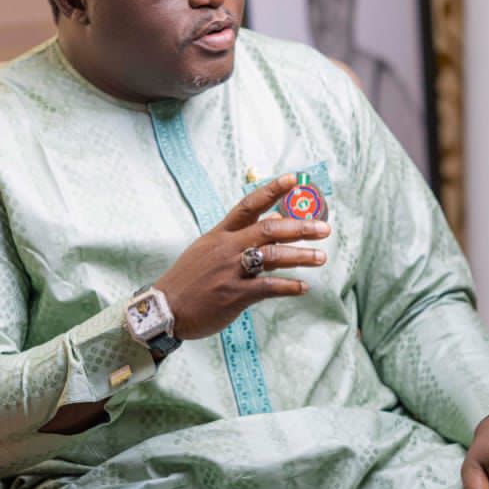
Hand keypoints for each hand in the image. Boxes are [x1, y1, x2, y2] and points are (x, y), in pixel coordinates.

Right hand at [156, 174, 330, 339]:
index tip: (293, 179)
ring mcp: (231, 271)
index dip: (272, 190)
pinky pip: (268, 286)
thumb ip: (235, 239)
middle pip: (268, 229)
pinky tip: (303, 287)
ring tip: (321, 257)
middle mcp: (227, 248)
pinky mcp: (234, 294)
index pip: (248, 205)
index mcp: (220, 234)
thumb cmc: (188, 280)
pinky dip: (289, 286)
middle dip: (299, 227)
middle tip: (324, 229)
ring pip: (272, 256)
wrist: (165, 309)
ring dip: (301, 256)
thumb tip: (267, 227)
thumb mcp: (206, 250)